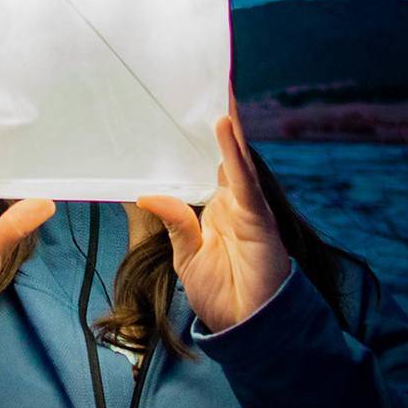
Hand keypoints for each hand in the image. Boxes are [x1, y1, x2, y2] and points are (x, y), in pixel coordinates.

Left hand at [135, 90, 291, 334]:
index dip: (200, 134)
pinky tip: (224, 127)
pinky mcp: (259, 220)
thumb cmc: (224, 294)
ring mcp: (248, 207)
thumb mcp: (186, 256)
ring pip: (237, 157)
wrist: (249, 328)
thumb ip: (174, 222)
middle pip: (225, 150)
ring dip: (227, 123)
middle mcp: (235, 200)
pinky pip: (244, 181)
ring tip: (217, 89)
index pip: (206, 161)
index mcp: (218, 206)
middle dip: (218, 116)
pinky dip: (234, 154)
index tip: (186, 104)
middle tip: (206, 79)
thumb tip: (148, 194)